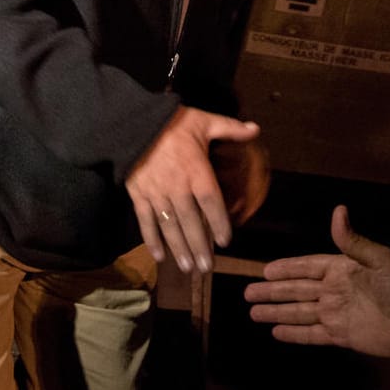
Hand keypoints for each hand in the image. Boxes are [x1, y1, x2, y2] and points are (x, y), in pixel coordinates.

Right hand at [126, 107, 260, 272]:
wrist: (133, 121)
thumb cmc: (172, 122)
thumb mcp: (203, 120)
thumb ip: (229, 128)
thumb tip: (256, 129)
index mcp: (196, 170)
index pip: (211, 202)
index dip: (219, 223)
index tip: (226, 241)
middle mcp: (177, 186)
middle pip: (191, 221)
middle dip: (199, 246)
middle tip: (206, 267)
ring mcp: (156, 193)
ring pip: (170, 226)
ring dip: (179, 248)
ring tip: (187, 268)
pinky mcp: (138, 195)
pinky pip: (145, 221)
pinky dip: (151, 239)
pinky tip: (158, 256)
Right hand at [244, 204, 389, 357]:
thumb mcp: (378, 258)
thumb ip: (353, 240)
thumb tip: (337, 210)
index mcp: (341, 270)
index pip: (306, 267)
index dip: (286, 268)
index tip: (264, 271)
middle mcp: (333, 291)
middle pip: (296, 290)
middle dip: (272, 292)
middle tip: (248, 293)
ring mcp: (334, 314)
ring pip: (298, 312)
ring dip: (277, 312)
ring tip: (254, 313)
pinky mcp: (339, 335)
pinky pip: (311, 334)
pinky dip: (294, 334)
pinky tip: (276, 333)